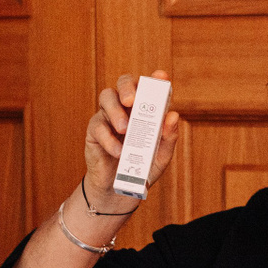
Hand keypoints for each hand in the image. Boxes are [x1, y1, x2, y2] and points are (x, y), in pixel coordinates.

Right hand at [85, 70, 180, 203]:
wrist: (119, 190)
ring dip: (116, 111)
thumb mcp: (160, 156)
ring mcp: (108, 117)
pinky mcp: (94, 132)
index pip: (149, 88)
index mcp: (145, 109)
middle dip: (128, 87)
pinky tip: (119, 152)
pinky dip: (109, 139)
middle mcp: (126, 108)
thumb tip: (173, 115)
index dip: (155, 79)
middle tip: (132, 101)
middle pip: (123, 83)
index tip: (161, 76)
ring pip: (106, 97)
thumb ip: (168, 137)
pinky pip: (98, 126)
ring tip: (124, 129)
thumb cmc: (142, 168)